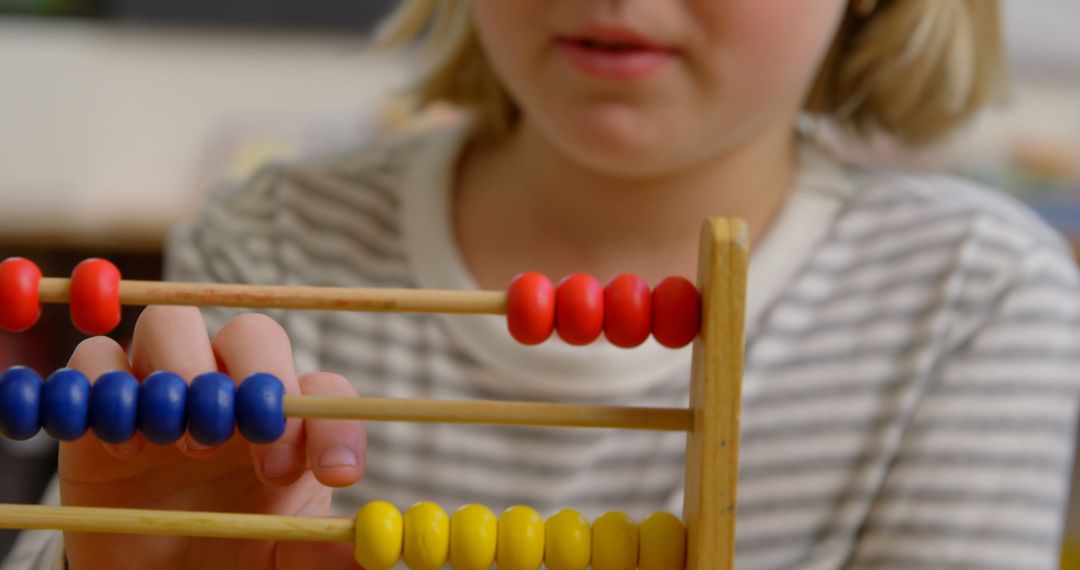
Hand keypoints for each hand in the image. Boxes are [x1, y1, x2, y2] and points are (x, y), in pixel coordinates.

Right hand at [60, 306, 365, 569]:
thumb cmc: (227, 553)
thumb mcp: (281, 561)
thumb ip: (320, 553)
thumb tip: (370, 552)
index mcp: (290, 421)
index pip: (327, 391)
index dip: (334, 423)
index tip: (335, 473)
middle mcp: (232, 389)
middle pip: (253, 335)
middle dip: (255, 378)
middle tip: (244, 442)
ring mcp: (167, 386)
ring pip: (172, 322)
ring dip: (180, 368)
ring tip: (180, 442)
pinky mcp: (103, 401)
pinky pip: (94, 359)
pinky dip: (104, 387)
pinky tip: (122, 448)